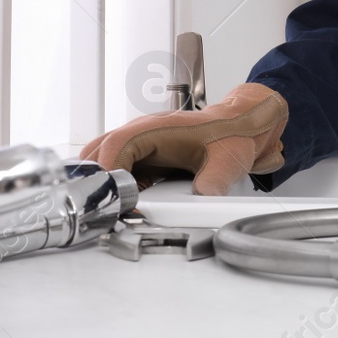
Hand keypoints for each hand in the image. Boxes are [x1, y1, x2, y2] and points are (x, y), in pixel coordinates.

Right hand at [79, 82, 287, 195]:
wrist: (242, 128)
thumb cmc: (232, 135)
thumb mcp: (226, 160)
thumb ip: (214, 181)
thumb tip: (203, 199)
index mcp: (157, 128)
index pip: (117, 144)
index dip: (109, 171)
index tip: (112, 197)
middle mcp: (142, 133)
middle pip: (99, 151)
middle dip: (95, 179)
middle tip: (103, 207)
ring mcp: (140, 144)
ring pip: (103, 159)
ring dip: (102, 183)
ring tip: (111, 209)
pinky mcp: (144, 157)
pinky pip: (118, 169)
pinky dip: (114, 186)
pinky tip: (125, 205)